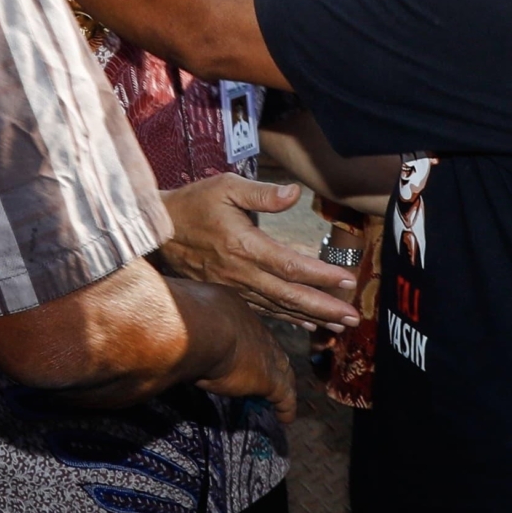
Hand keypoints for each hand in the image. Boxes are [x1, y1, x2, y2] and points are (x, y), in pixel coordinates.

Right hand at [160, 173, 358, 330]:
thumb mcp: (226, 187)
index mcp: (244, 246)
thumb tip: (294, 193)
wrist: (156, 232)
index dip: (321, 275)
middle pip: (290, 295)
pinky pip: (264, 309)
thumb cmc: (194, 204)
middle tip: (354, 318)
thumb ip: (262, 193)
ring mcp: (234, 287)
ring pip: (279, 307)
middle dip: (324, 308)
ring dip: (311, 317)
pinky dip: (288, 318)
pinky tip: (307, 325)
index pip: (290, 265)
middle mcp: (241, 273)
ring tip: (339, 325)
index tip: (348, 281)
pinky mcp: (229, 292)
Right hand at [189, 288, 298, 422]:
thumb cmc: (178, 319)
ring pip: (282, 369)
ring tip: (283, 394)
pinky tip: (286, 417)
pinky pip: (283, 394)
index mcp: (231, 308)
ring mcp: (265, 353)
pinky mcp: (268, 377)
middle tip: (268, 373)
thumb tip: (170, 330)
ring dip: (282, 381)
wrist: (194, 329)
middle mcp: (253, 327)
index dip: (246, 341)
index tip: (242, 352)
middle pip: (269, 346)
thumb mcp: (180, 315)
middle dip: (270, 359)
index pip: (244, 328)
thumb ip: (181, 324)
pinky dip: (286, 406)